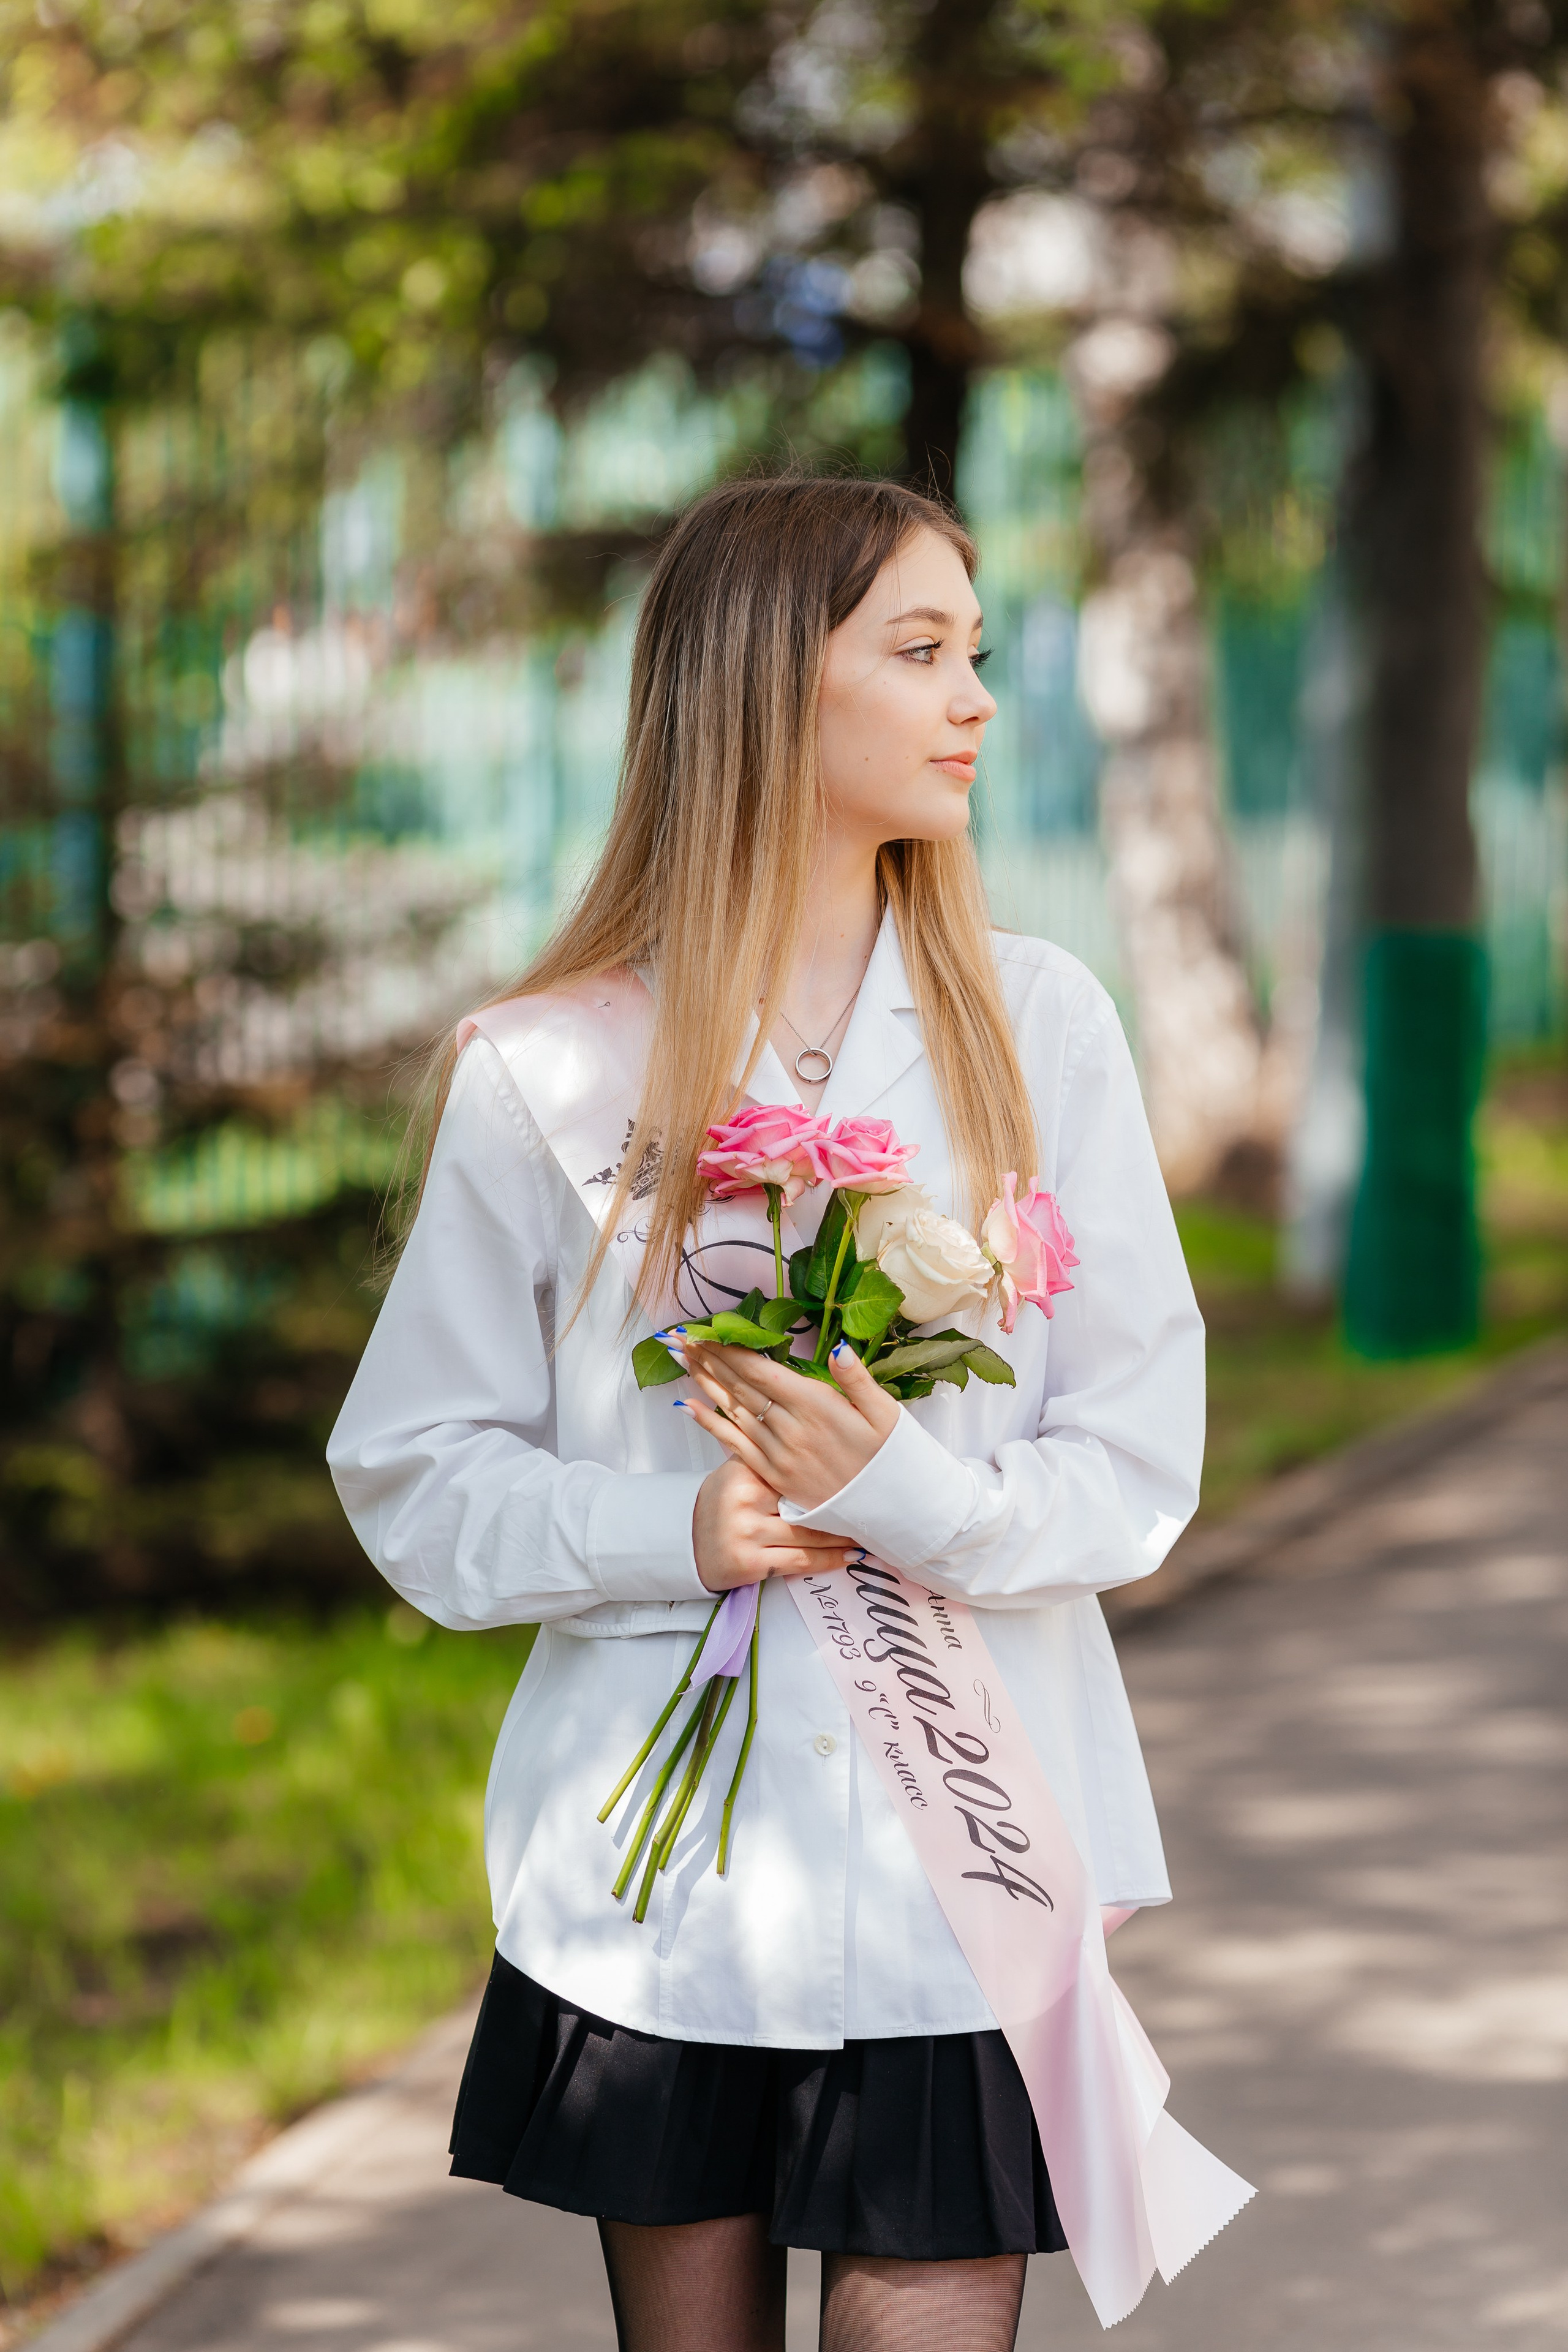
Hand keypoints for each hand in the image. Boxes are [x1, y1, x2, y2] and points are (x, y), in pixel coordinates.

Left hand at [680, 1338, 900, 1512]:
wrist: (892, 1510)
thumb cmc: (891, 1455)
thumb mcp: (886, 1412)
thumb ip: (857, 1379)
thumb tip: (838, 1348)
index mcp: (816, 1405)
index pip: (761, 1370)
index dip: (729, 1350)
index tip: (704, 1330)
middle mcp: (791, 1428)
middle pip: (740, 1386)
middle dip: (708, 1359)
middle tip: (678, 1338)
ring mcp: (779, 1454)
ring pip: (732, 1411)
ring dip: (704, 1383)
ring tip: (681, 1360)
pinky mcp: (775, 1475)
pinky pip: (735, 1446)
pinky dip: (710, 1424)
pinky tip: (688, 1407)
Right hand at [692, 1456, 863, 1591]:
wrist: (687, 1543)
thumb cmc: (723, 1501)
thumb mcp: (739, 1469)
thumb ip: (770, 1450)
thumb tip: (815, 1423)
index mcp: (745, 1472)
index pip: (797, 1470)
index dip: (832, 1474)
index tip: (862, 1472)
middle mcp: (744, 1501)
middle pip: (807, 1503)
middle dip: (844, 1506)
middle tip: (877, 1503)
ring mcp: (746, 1534)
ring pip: (810, 1534)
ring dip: (844, 1535)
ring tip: (871, 1531)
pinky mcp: (750, 1564)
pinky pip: (802, 1561)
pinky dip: (831, 1560)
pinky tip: (852, 1556)